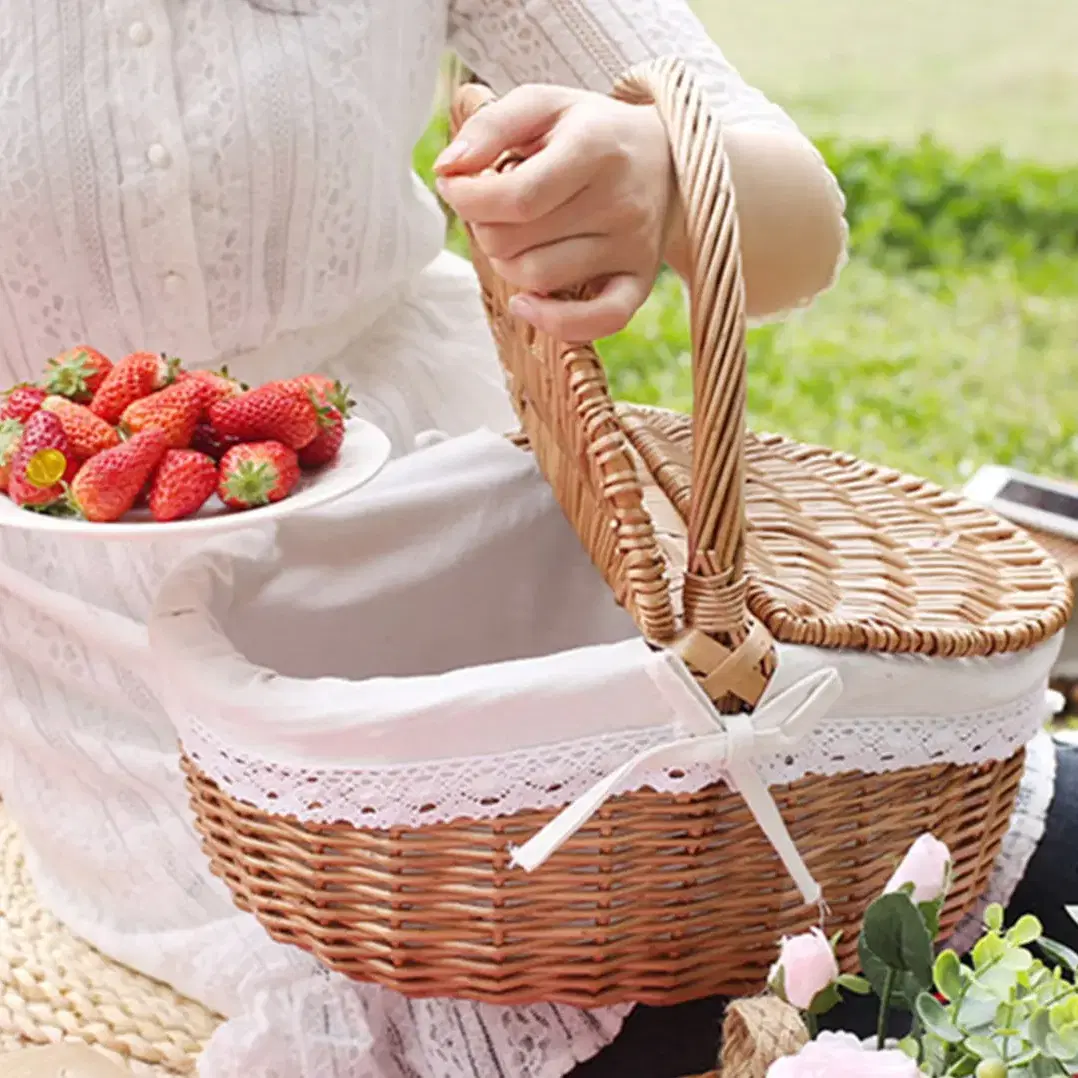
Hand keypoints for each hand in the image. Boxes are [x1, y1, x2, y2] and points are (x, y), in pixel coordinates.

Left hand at [435, 84, 676, 341]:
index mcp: (595, 148)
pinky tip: (527, 303)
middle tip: (495, 208)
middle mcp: (620, 201)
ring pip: (538, 279)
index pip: (514, 197)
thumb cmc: (591, 132)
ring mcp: (632, 247)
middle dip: (485, 227)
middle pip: (515, 242)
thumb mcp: (543, 105)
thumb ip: (489, 127)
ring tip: (519, 236)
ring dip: (508, 264)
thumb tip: (447, 170)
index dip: (467, 199)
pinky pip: (597, 322)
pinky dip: (554, 322)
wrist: (669, 157)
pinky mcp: (639, 282)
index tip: (456, 186)